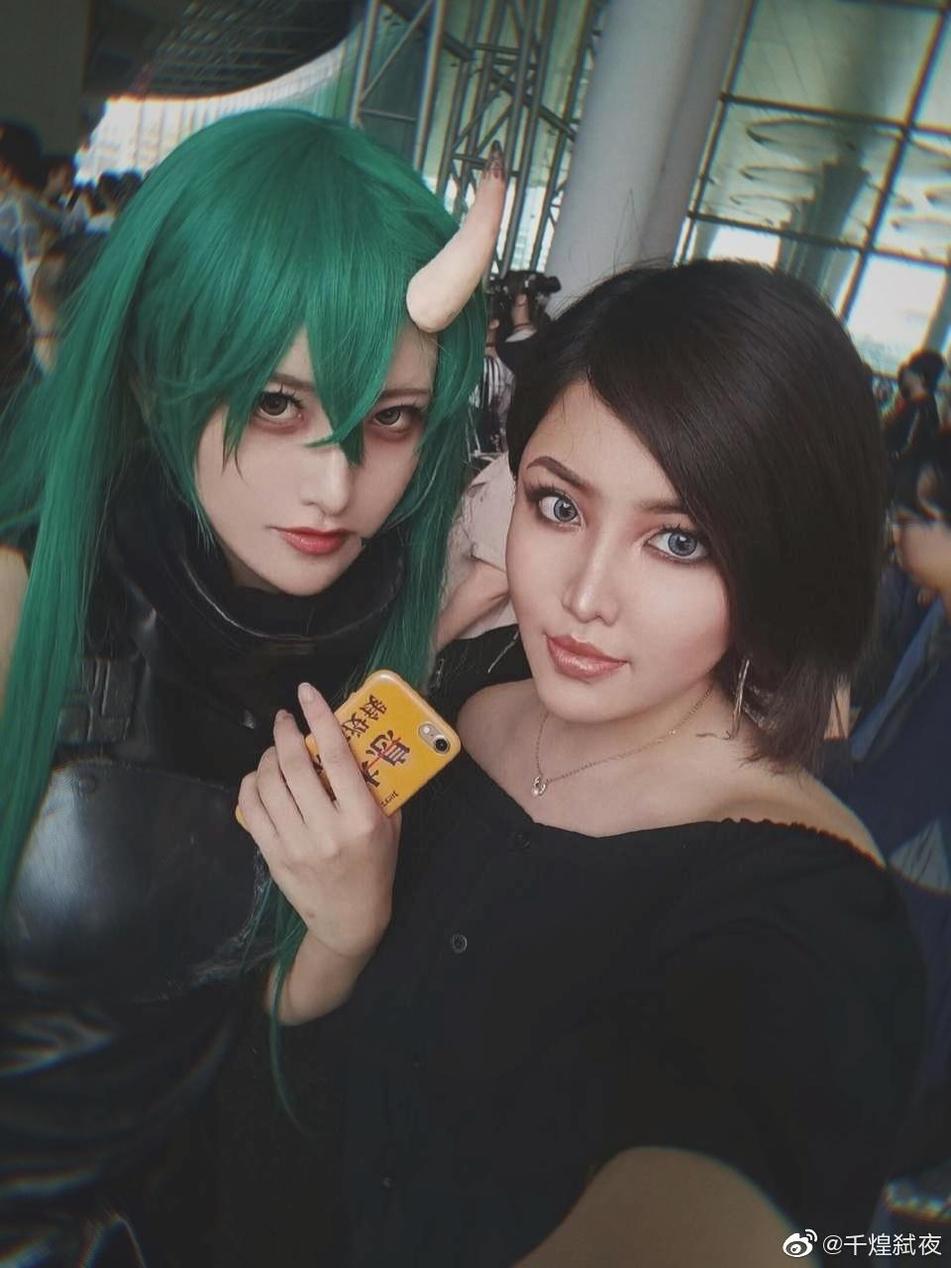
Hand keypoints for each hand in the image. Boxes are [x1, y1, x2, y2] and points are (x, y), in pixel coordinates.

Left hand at [238, 682, 398, 961]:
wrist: (349, 919)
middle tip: (284, 718)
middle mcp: (326, 830)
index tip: (306, 692)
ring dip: (267, 757)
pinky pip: (251, 810)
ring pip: (268, 785)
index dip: (319, 718)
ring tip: (275, 750)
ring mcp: (295, 845)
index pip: (336, 757)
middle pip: (294, 766)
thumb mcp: (391, 825)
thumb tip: (362, 737)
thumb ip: (379, 785)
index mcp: (361, 818)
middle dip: (284, 733)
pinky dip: (251, 786)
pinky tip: (260, 778)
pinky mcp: (273, 856)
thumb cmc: (376, 866)